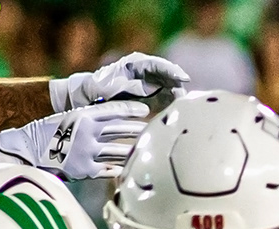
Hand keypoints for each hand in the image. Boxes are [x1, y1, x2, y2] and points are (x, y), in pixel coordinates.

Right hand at [0, 100, 147, 179]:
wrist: (26, 151)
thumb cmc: (47, 134)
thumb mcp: (67, 118)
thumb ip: (88, 118)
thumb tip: (110, 119)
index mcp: (82, 116)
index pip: (113, 110)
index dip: (131, 110)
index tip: (145, 111)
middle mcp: (87, 132)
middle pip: (119, 130)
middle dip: (136, 129)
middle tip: (150, 128)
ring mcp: (87, 152)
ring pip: (117, 150)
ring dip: (132, 149)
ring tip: (143, 148)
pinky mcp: (85, 170)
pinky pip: (109, 169)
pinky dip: (120, 169)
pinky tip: (130, 167)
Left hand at [50, 52, 187, 111]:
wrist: (89, 99)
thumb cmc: (94, 89)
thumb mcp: (102, 86)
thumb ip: (121, 85)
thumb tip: (143, 88)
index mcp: (133, 64)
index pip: (156, 64)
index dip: (171, 70)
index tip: (182, 78)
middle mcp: (145, 72)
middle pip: (167, 75)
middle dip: (179, 84)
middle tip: (188, 94)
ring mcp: (151, 85)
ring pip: (170, 88)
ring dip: (178, 97)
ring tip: (186, 106)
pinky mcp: (153, 99)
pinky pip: (167, 101)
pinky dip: (174, 106)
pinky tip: (180, 113)